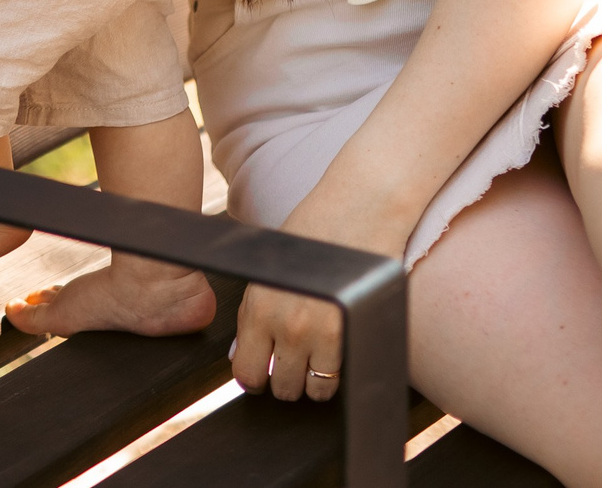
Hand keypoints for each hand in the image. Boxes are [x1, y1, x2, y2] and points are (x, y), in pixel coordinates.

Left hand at [229, 194, 407, 403]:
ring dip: (314, 382)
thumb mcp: (268, 270)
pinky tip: (337, 354)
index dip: (255, 378)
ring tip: (317, 360)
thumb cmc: (313, 233)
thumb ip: (253, 314)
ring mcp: (320, 333)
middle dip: (285, 381)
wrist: (358, 210)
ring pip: (313, 391)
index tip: (263, 373)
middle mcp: (286, 325)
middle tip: (293, 364)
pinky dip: (339, 375)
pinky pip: (340, 378)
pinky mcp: (352, 333)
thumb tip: (243, 355)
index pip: (246, 372)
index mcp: (258, 307)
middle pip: (281, 388)